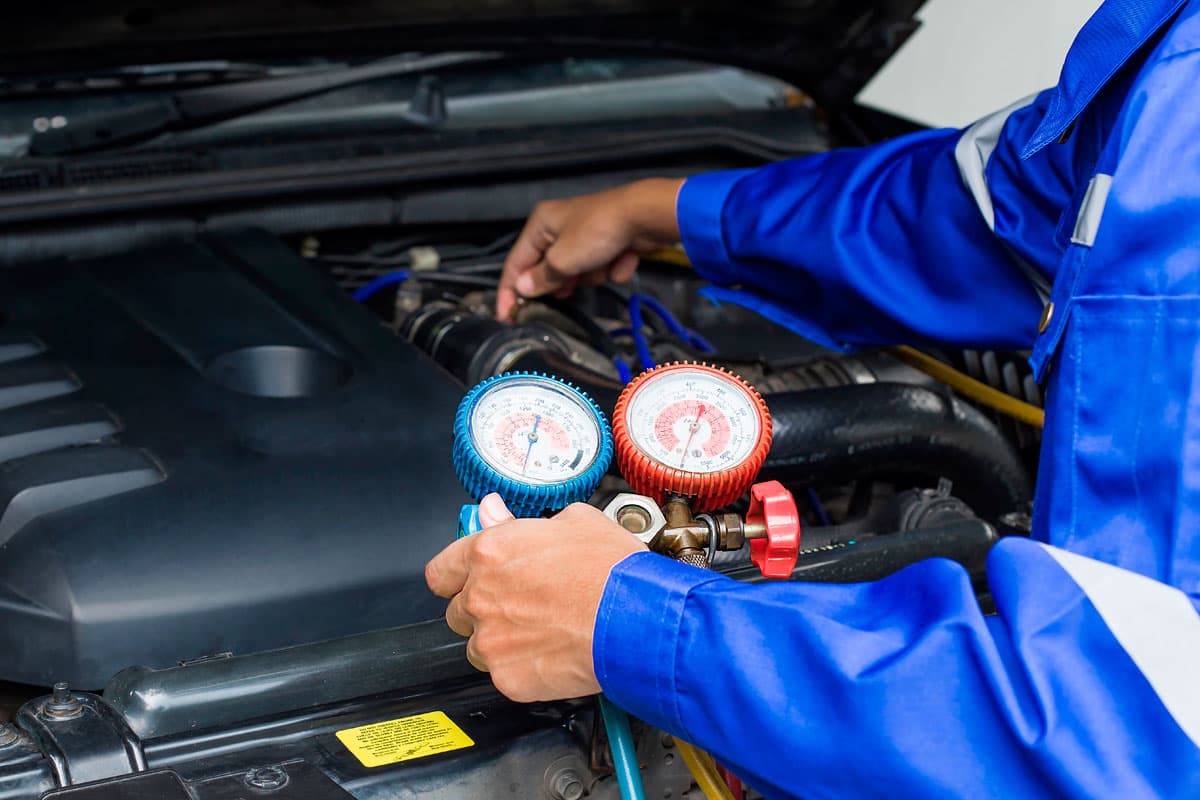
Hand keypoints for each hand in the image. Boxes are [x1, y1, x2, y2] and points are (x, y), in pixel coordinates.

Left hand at [425, 494, 646, 701]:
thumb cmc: (612, 570)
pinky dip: (522, 668)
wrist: (636, 619)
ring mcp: (492, 640)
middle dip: (483, 609)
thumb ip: (518, 521)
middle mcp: (482, 596)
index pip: (441, 571)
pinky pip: (503, 675)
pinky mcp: (508, 677)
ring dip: (500, 641)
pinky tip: (552, 653)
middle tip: (520, 606)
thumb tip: (494, 511)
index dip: (454, 576)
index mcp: (489, 553)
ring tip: (540, 632)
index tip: (464, 579)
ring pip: (478, 647)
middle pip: (458, 610)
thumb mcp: (572, 522)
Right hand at [496, 178, 685, 319]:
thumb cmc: (598, 230)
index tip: (507, 317)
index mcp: (540, 225)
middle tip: (568, 286)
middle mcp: (558, 228)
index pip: (515, 263)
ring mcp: (583, 237)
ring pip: (576, 274)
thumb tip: (524, 289)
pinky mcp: (604, 244)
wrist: (644, 216)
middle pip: (547, 270)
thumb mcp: (563, 259)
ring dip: (590, 275)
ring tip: (602, 263)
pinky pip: (599, 269)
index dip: (509, 292)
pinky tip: (621, 257)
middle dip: (562, 281)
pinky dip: (610, 268)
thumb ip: (542, 278)